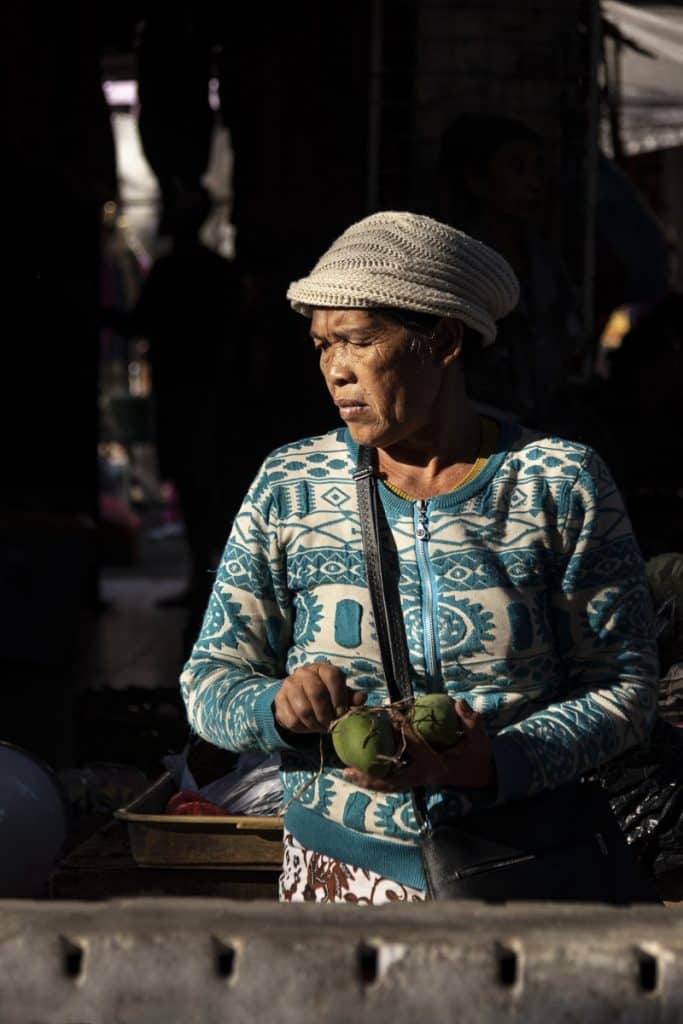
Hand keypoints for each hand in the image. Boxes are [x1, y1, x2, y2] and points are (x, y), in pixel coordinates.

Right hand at [274, 662, 366, 733]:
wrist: (296, 700)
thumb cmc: (324, 697)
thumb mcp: (339, 695)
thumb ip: (351, 697)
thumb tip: (362, 698)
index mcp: (321, 668)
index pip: (333, 676)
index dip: (339, 697)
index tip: (341, 712)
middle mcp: (303, 672)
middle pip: (317, 693)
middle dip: (326, 714)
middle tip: (330, 724)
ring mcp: (289, 685)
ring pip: (303, 709)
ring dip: (315, 723)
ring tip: (320, 726)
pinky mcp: (279, 700)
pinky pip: (292, 720)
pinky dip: (303, 728)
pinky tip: (308, 726)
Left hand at [342, 699, 495, 791]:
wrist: (482, 776)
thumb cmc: (478, 755)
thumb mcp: (480, 739)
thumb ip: (471, 722)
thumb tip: (459, 704)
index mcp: (435, 763)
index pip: (414, 745)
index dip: (402, 728)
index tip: (389, 712)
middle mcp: (422, 775)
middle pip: (392, 779)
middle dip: (370, 774)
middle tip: (347, 768)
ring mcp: (418, 780)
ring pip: (389, 784)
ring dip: (368, 780)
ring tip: (346, 773)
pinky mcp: (415, 780)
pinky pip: (392, 782)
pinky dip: (376, 780)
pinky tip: (359, 773)